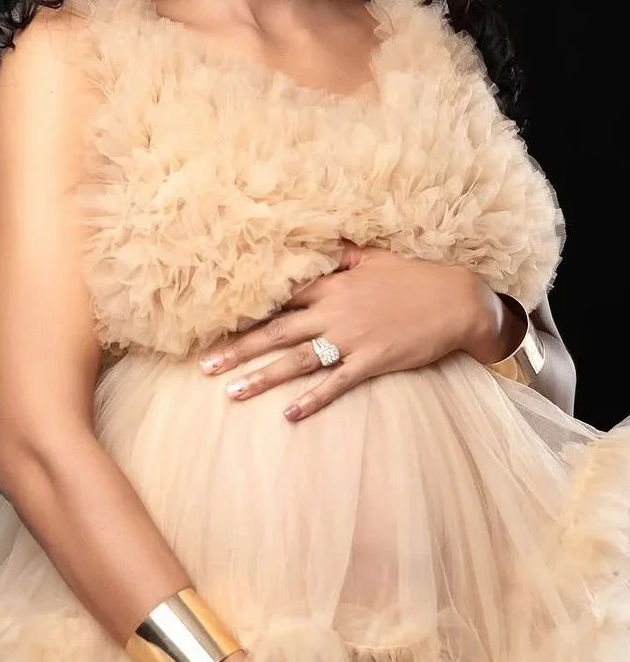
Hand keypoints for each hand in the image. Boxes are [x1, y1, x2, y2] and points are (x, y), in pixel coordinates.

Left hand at [199, 241, 508, 421]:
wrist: (457, 300)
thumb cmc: (416, 277)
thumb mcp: (376, 258)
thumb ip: (345, 256)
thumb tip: (327, 246)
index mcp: (331, 285)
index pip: (279, 299)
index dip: (246, 312)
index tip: (215, 323)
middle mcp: (333, 311)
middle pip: (275, 332)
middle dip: (237, 349)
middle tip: (204, 366)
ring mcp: (351, 337)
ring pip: (296, 359)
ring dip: (261, 376)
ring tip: (231, 392)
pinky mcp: (372, 360)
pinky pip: (335, 383)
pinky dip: (312, 399)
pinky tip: (289, 415)